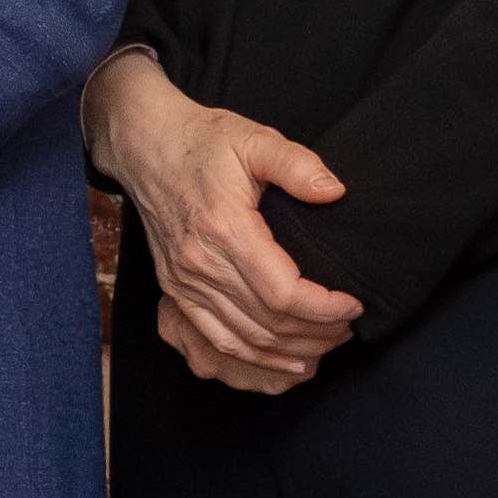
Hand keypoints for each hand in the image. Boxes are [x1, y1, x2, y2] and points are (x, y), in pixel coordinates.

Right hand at [84, 49, 357, 392]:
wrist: (144, 146)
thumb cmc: (202, 142)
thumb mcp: (254, 139)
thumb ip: (297, 165)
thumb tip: (334, 192)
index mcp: (224, 228)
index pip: (282, 293)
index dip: (324, 309)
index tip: (354, 304)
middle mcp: (199, 263)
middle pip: (268, 324)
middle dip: (318, 333)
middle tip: (350, 325)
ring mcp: (183, 281)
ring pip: (245, 338)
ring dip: (292, 350)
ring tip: (328, 343)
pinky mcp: (174, 288)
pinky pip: (216, 338)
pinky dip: (254, 357)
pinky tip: (286, 359)